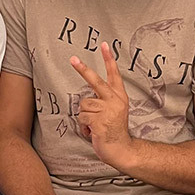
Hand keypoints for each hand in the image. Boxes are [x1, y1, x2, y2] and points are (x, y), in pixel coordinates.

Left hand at [71, 42, 132, 169]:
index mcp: (119, 96)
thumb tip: (86, 99)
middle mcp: (115, 100)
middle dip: (82, 69)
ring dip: (85, 117)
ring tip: (94, 124)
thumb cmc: (114, 129)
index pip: (114, 74)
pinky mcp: (100, 121)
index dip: (109, 58)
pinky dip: (84, 127)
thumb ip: (104, 100)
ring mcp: (108, 110)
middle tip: (73, 59)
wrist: (121, 149)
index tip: (104, 44)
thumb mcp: (114, 110)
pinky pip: (82, 118)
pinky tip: (93, 131)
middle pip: (95, 81)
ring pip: (84, 105)